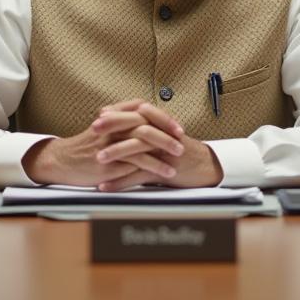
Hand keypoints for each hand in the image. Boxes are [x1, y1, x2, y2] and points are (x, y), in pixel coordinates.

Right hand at [21, 105, 177, 188]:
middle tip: (182, 143)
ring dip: (163, 152)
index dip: (162, 116)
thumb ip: (124, 121)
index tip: (178, 126)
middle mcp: (111, 126)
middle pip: (144, 124)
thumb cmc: (88, 146)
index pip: (142, 108)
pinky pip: (134, 164)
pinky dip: (152, 168)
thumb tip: (152, 122)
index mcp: (112, 115)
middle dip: (166, 134)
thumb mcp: (105, 127)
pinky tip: (165, 172)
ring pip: (141, 144)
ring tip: (177, 160)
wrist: (62, 161)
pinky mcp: (107, 164)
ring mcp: (108, 144)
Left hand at [94, 100, 221, 190]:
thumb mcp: (164, 135)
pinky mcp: (164, 170)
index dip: (118, 113)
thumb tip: (122, 123)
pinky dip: (121, 182)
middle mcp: (161, 135)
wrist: (206, 166)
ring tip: (98, 159)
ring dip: (116, 154)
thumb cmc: (181, 150)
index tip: (99, 115)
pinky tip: (106, 186)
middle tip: (93, 129)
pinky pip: (139, 176)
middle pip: (135, 127)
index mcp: (160, 125)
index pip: (136, 113)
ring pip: (137, 150)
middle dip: (113, 127)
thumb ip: (146, 128)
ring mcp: (163, 153)